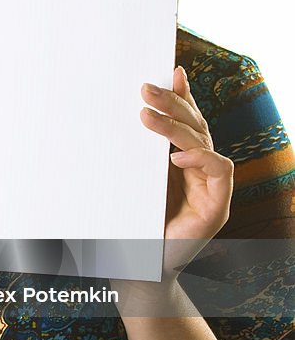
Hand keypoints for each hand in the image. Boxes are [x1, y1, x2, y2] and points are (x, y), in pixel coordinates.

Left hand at [110, 66, 233, 313]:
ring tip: (147, 115)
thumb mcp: (127, 180)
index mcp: (180, 161)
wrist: (138, 269)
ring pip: (203, 142)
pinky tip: (177, 155)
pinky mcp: (217, 206)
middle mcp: (199, 169)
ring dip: (176, 126)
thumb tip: (119, 118)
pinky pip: (220, 171)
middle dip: (173, 103)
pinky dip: (202, 158)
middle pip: (195, 125)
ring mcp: (211, 187)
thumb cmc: (129, 224)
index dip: (182, 95)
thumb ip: (129, 152)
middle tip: (145, 87)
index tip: (168, 71)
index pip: (187, 120)